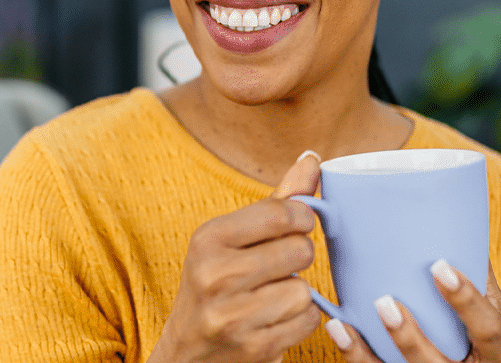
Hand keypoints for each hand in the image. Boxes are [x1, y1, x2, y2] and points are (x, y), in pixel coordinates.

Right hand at [149, 151, 323, 362]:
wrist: (188, 354)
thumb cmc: (217, 285)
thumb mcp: (233, 239)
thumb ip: (276, 201)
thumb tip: (312, 159)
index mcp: (207, 239)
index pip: (282, 213)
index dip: (302, 218)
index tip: (297, 225)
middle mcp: (214, 275)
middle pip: (299, 250)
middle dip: (298, 258)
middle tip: (278, 267)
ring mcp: (232, 316)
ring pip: (304, 289)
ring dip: (297, 294)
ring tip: (271, 296)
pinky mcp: (253, 348)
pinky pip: (307, 321)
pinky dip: (300, 320)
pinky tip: (275, 319)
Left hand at [325, 260, 500, 362]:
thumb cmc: (492, 341)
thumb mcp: (498, 313)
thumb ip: (479, 275)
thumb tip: (458, 215)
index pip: (487, 329)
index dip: (465, 300)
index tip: (439, 267)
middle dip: (408, 337)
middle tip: (385, 302)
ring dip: (368, 353)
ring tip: (345, 323)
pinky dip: (356, 356)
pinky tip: (339, 331)